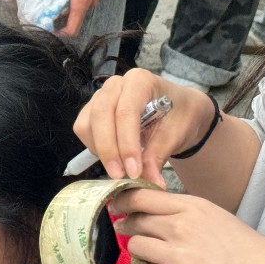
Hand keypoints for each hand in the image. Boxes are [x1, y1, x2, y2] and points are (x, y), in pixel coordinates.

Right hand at [73, 69, 214, 180]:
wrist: (178, 110)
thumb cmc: (180, 115)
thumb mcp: (177, 134)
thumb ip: (158, 155)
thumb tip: (149, 182)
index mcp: (140, 81)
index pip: (126, 112)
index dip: (127, 144)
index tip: (134, 171)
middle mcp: (115, 85)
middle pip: (100, 116)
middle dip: (109, 149)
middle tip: (119, 175)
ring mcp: (100, 96)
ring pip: (87, 125)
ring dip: (100, 150)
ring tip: (120, 168)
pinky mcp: (91, 111)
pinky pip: (83, 130)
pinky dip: (95, 148)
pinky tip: (114, 157)